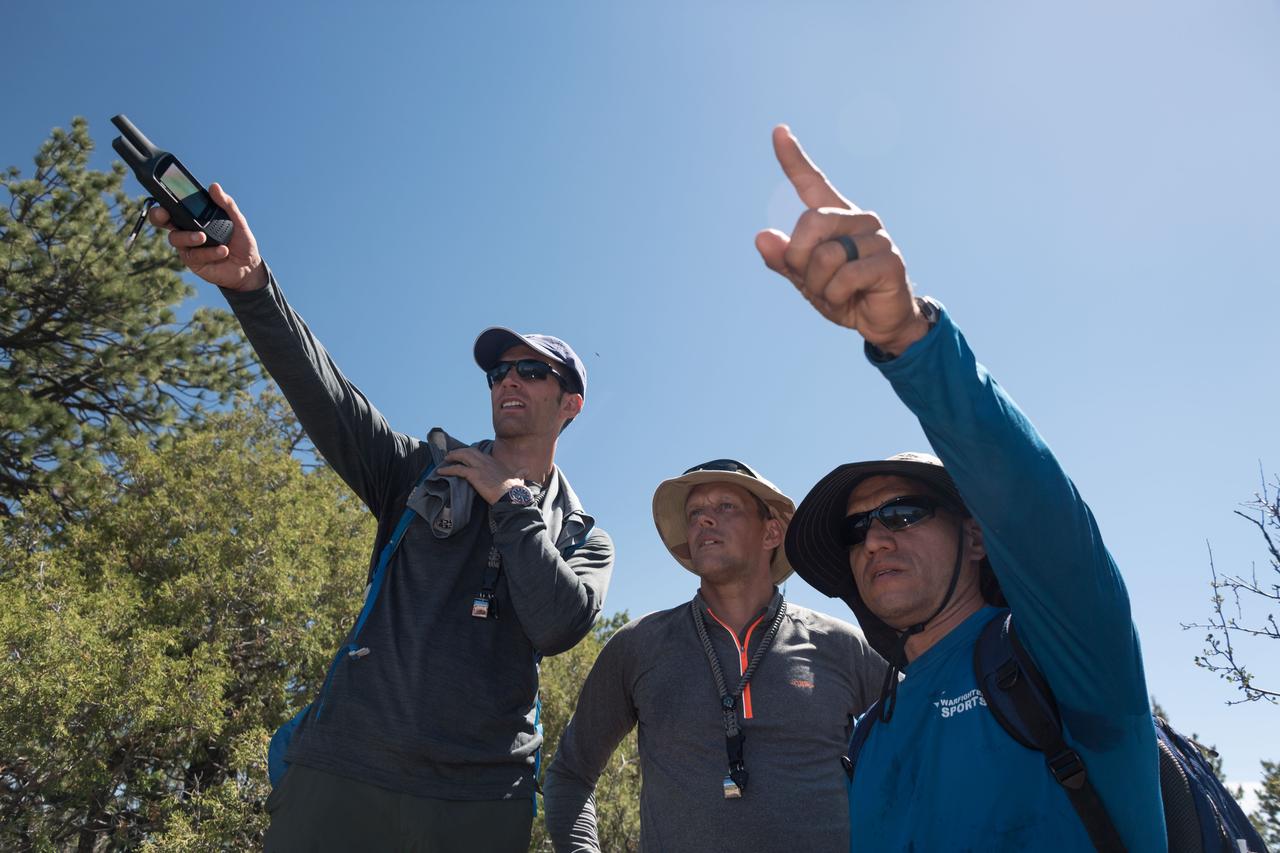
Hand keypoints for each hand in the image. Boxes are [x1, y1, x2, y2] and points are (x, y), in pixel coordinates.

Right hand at [148, 183, 266, 291]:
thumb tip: (214, 186)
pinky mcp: (193, 262)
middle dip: (158, 216)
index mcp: (194, 217)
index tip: (163, 192)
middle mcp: (186, 230)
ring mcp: (188, 247)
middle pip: (162, 220)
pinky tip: (223, 251)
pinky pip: (193, 255)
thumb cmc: (241, 241)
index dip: (164, 198)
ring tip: (204, 236)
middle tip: (164, 214)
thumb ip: (227, 204)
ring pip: (175, 238)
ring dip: (188, 236)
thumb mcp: (238, 221)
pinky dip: (208, 252)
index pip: (174, 205)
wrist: (249, 267)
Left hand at [436, 447, 526, 505]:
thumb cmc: (515, 490)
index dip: (471, 454)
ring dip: (453, 457)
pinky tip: (441, 472)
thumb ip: (520, 473)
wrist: (511, 496)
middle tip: (451, 455)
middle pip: (469, 451)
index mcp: (495, 461)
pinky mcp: (474, 475)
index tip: (465, 456)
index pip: (480, 453)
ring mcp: (479, 467)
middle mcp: (486, 461)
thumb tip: (525, 471)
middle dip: (459, 452)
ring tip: (445, 460)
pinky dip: (448, 469)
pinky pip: (457, 469)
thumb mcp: (519, 478)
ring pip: (462, 456)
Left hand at [756, 125, 928, 355]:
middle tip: (813, 281)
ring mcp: (876, 237)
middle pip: (810, 224)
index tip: (778, 131)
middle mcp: (858, 219)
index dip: (793, 159)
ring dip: (819, 286)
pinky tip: (850, 298)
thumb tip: (762, 237)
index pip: (811, 183)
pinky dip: (836, 296)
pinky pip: (844, 277)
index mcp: (835, 218)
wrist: (879, 321)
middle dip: (800, 260)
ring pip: (825, 256)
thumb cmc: (843, 294)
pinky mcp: (889, 260)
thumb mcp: (806, 279)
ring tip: (836, 293)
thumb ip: (784, 260)